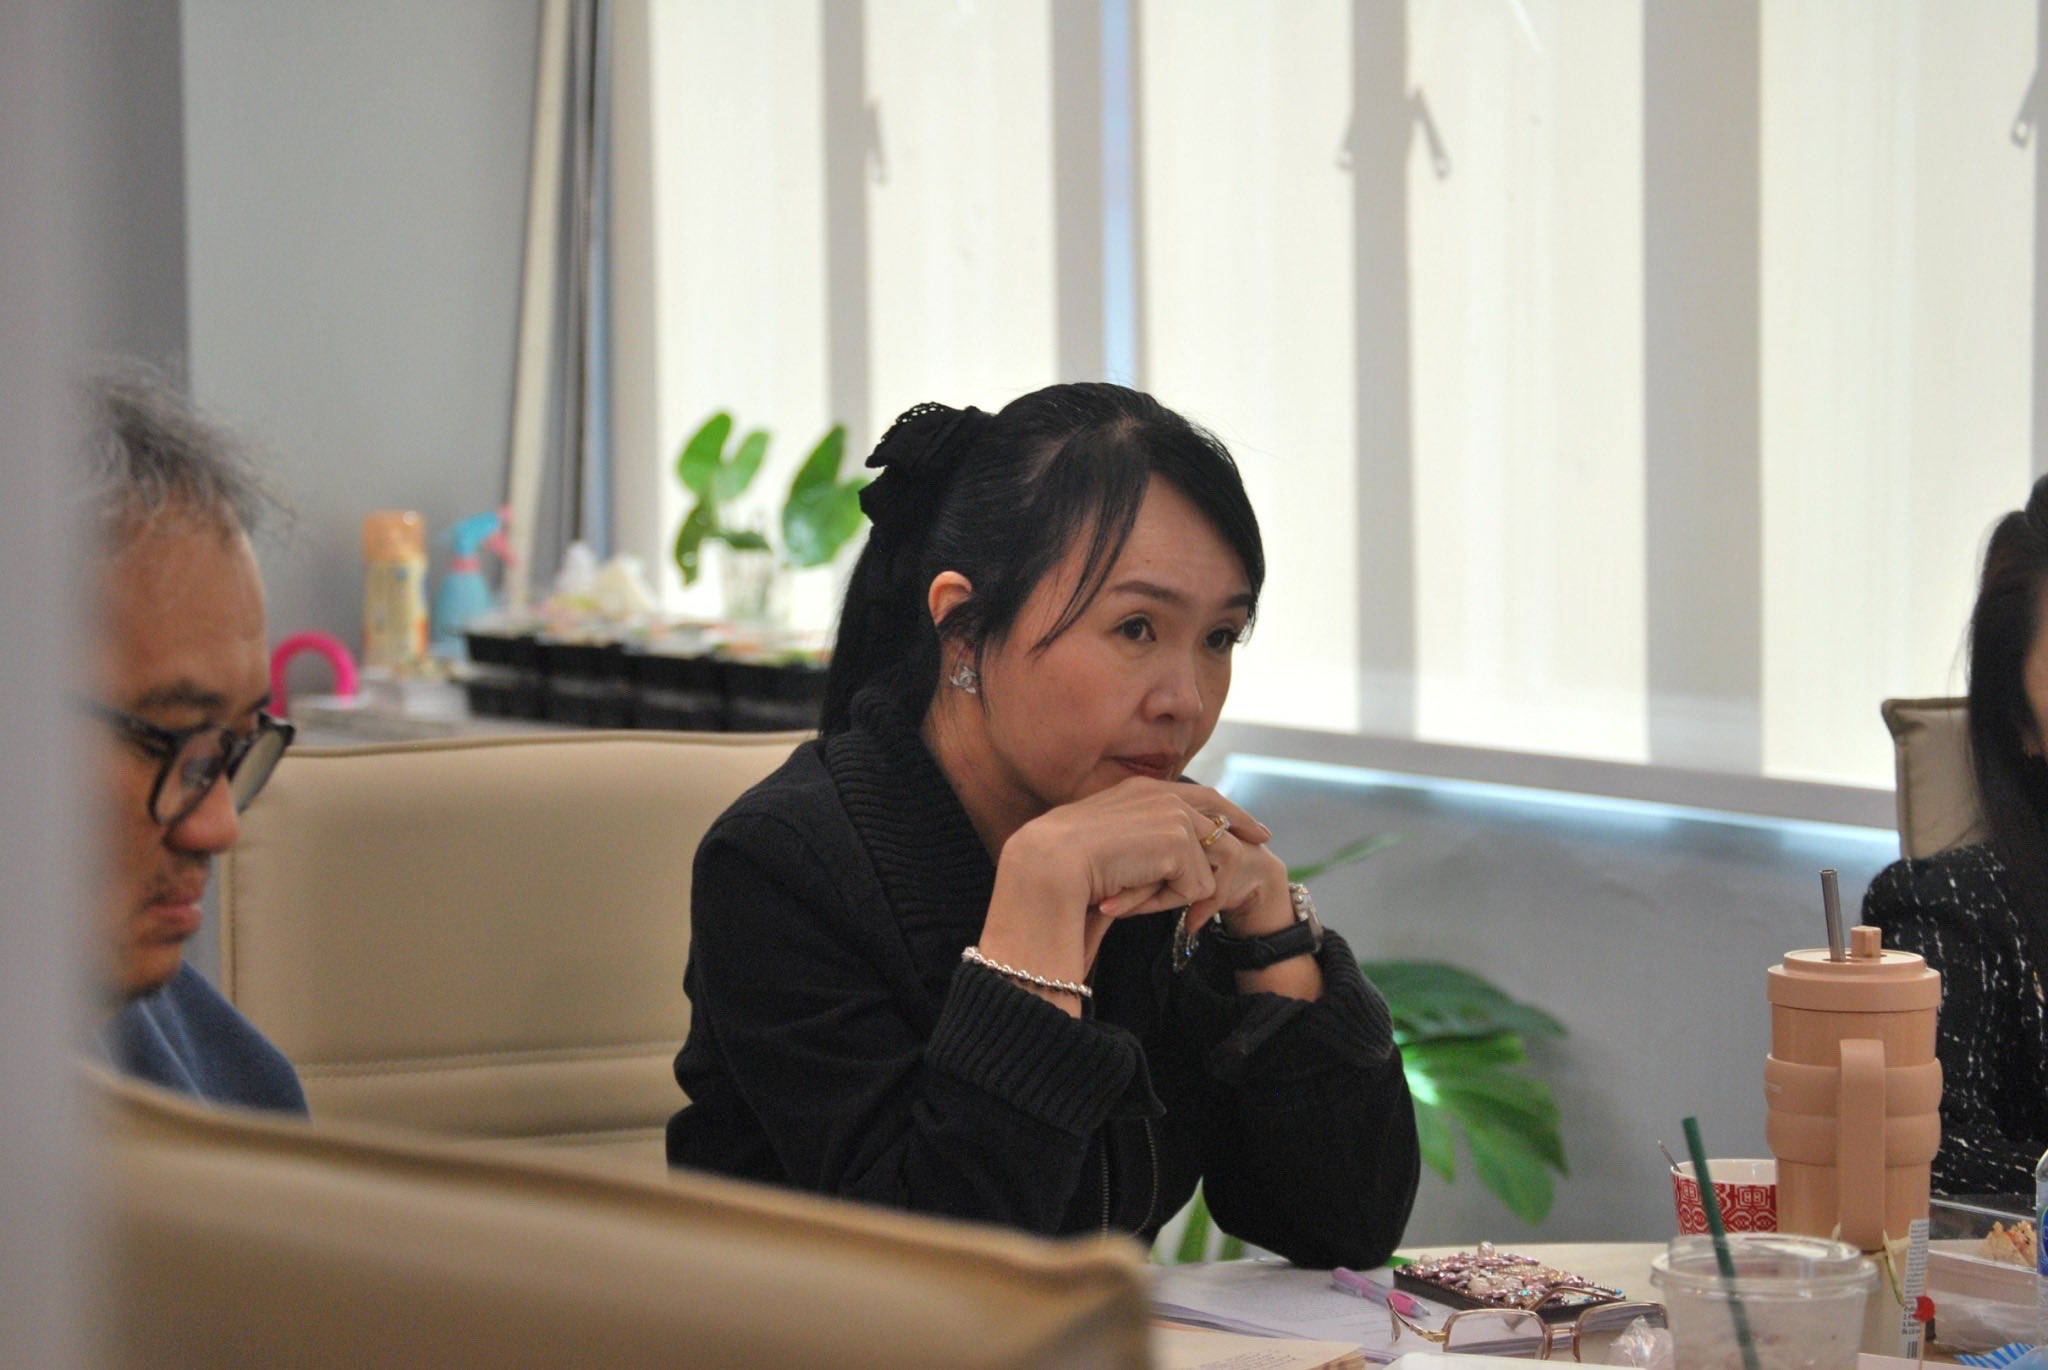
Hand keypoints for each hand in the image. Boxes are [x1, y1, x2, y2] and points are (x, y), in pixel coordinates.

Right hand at [979, 779, 1272, 998]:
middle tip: (1263, 845)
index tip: (1257, 831)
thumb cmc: (1061, 867)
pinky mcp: (1179, 840)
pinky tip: (1133, 899)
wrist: (1046, 868)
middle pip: (1220, 821)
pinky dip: (1168, 904)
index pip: (1201, 797)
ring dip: (1178, 891)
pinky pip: (1196, 888)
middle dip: (1240, 840)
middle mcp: (1159, 794)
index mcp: (1139, 790)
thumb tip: (1175, 864)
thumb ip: (1139, 842)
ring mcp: (1171, 815)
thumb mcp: (1105, 848)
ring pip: (1206, 866)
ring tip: (1133, 898)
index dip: (1232, 815)